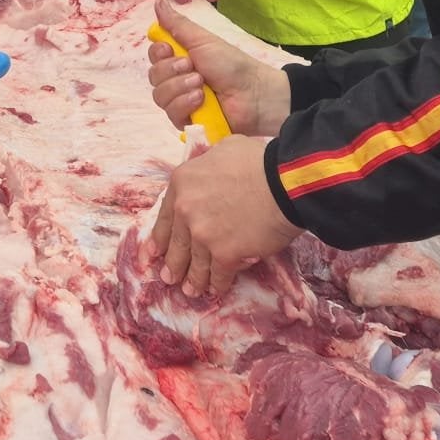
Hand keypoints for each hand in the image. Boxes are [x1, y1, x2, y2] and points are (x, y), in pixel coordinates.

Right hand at [147, 0, 289, 137]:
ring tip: (201, 85)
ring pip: (160, 96)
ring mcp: (181, 101)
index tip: (170, 49)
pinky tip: (200, 100)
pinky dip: (184, 104)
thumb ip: (177, 24)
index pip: (153, 57)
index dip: (158, 54)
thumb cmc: (230, 64)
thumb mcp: (202, 40)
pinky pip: (171, 114)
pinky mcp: (187, 121)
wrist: (253, 93)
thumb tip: (157, 1)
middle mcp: (177, 80)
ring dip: (180, 88)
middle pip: (154, 77)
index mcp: (180, 59)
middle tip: (193, 68)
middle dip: (172, 71)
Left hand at [148, 136, 299, 296]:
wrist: (284, 182)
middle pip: (176, 243)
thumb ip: (208, 164)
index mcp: (181, 182)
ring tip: (191, 290)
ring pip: (194, 263)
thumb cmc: (259, 161)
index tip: (155, 251)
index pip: (164, 216)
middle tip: (169, 277)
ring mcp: (202, 234)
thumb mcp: (223, 149)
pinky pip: (218, 274)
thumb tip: (211, 170)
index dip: (160, 237)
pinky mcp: (223, 254)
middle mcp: (185, 209)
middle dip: (173, 264)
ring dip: (193, 279)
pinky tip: (217, 289)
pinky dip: (218, 283)